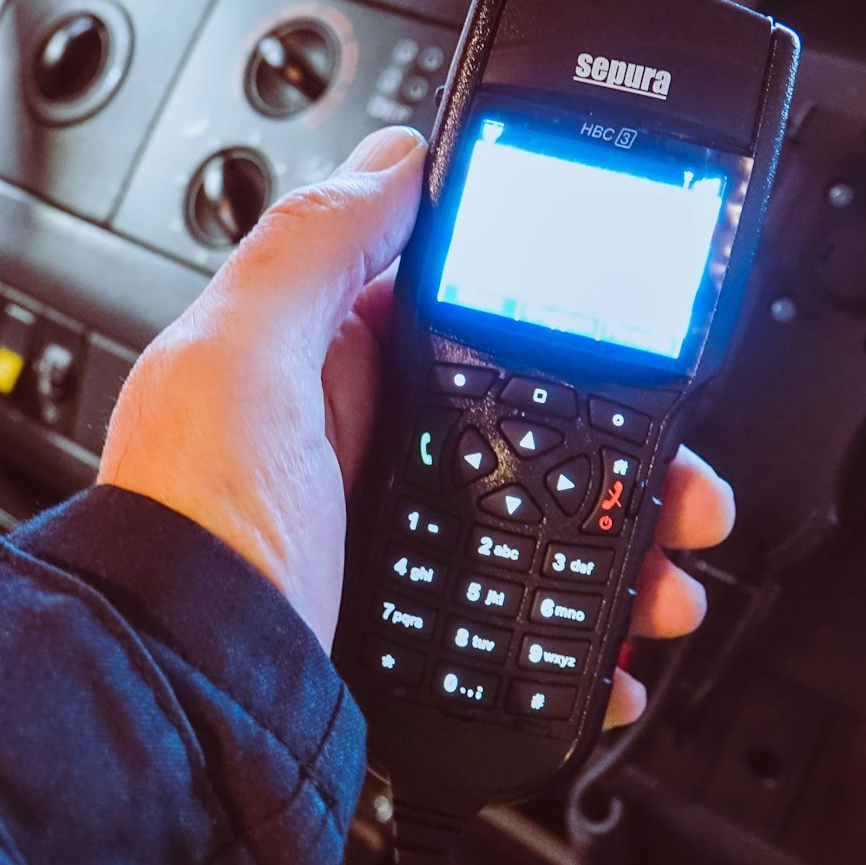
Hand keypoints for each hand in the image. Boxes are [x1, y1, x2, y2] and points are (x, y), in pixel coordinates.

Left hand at [98, 127, 735, 728]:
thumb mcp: (236, 363)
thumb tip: (396, 158)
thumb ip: (312, 250)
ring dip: (624, 551)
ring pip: (544, 532)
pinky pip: (521, 627)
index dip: (561, 325)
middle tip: (683, 488)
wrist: (181, 706)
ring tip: (667, 583)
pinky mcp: (408, 633)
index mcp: (323, 370)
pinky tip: (615, 654)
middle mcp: (362, 453)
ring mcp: (390, 548)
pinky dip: (582, 641)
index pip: (470, 318)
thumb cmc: (188, 534)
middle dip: (624, 457)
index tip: (636, 347)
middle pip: (534, 433)